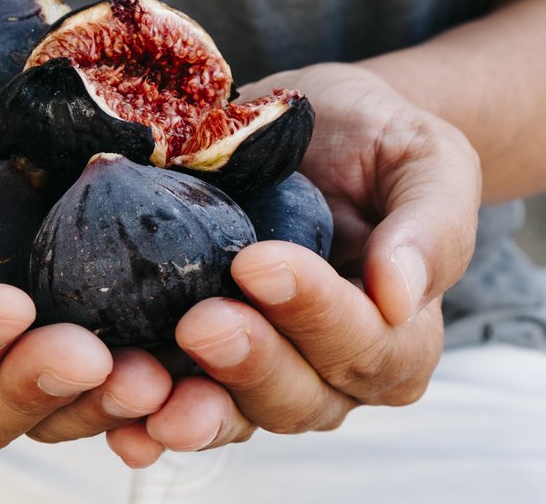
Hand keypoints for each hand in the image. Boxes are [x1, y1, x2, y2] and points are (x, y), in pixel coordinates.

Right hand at [0, 72, 170, 448]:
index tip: (5, 305)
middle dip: (34, 387)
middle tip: (88, 353)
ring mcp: (5, 364)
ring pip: (48, 414)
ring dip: (98, 403)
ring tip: (148, 374)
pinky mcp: (63, 337)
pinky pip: (98, 385)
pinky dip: (136, 390)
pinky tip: (177, 373)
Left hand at [106, 62, 481, 465]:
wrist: (316, 130)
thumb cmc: (378, 143)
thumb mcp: (426, 160)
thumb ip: (431, 226)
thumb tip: (400, 296)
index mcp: (399, 335)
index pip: (365, 344)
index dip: (315, 312)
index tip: (260, 262)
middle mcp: (333, 370)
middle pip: (298, 394)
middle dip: (248, 362)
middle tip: (200, 321)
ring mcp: (265, 371)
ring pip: (237, 413)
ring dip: (191, 407)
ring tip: (145, 389)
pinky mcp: (205, 361)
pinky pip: (181, 401)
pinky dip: (147, 416)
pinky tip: (114, 416)